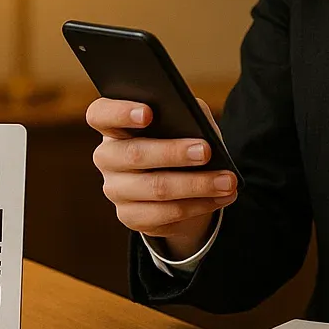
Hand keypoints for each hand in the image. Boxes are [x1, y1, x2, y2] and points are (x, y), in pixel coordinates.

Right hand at [86, 96, 236, 258]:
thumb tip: (199, 126)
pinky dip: (199, 205)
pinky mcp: (130, 216)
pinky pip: (165, 214)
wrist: (180, 180)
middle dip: (173, 153)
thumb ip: (187, 113)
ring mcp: (116, 189)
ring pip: (155, 188)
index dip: (120, 112)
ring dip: (196, 185)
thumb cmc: (180, 137)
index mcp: (113, 125)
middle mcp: (107, 157)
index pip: (101, 114)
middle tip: (206, 151)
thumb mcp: (185, 119)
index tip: (148, 113)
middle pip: (134, 154)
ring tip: (227, 180)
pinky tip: (221, 197)